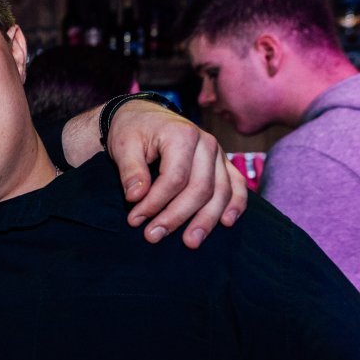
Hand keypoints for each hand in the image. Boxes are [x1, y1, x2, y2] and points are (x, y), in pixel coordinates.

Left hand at [105, 100, 246, 247]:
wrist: (144, 116)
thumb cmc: (132, 131)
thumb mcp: (123, 146)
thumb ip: (130, 171)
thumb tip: (136, 197)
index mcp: (182, 135)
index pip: (174, 178)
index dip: (155, 203)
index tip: (135, 220)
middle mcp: (206, 144)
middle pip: (200, 188)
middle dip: (176, 216)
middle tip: (153, 236)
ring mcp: (218, 154)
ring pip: (221, 192)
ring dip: (206, 220)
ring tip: (190, 243)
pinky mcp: (222, 163)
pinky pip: (237, 185)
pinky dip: (235, 204)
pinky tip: (226, 223)